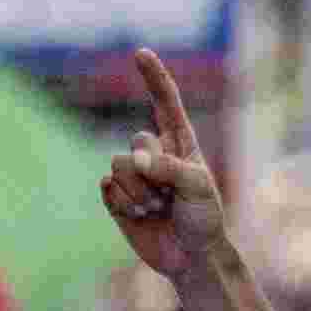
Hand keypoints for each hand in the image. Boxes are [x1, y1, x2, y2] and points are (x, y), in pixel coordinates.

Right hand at [99, 54, 227, 268]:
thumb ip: (169, 167)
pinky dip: (123, 205)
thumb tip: (134, 159)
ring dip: (138, 194)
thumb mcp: (198, 187)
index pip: (165, 103)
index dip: (153, 77)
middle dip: (150, 174)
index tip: (140, 52)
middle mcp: (154, 153)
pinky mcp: (117, 197)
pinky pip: (106, 189)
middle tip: (169, 198)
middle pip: (134, 144)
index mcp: (180, 143)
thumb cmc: (203, 218)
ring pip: (117, 167)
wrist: (191, 257)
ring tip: (157, 210)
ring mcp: (134, 175)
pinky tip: (140, 217)